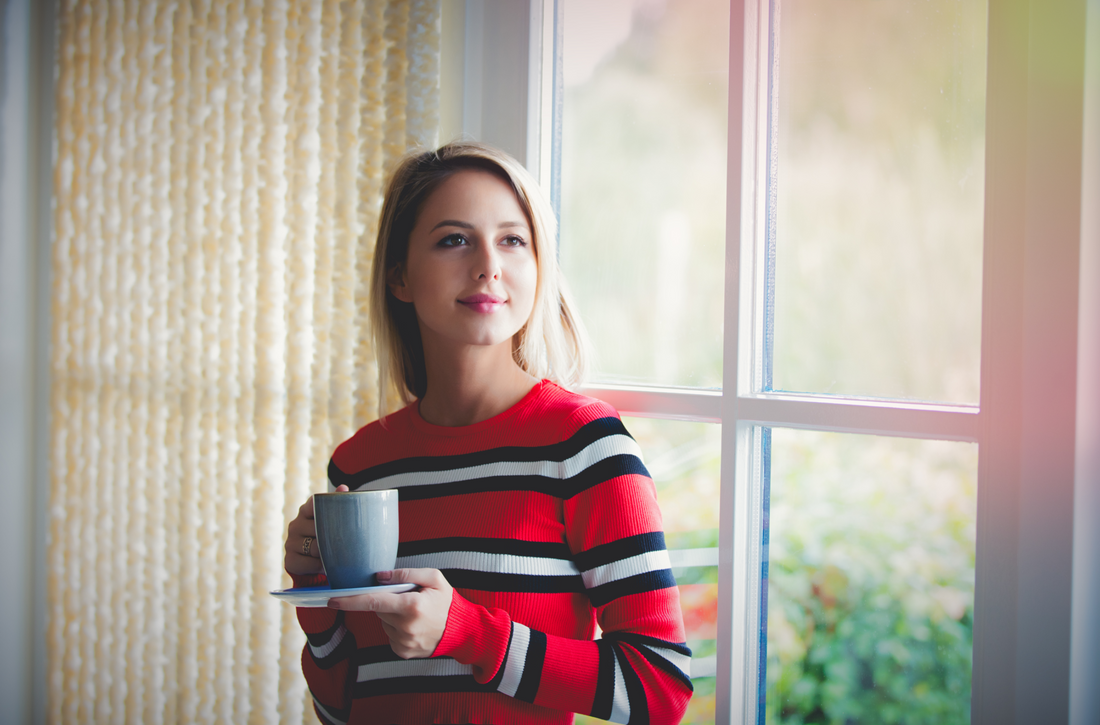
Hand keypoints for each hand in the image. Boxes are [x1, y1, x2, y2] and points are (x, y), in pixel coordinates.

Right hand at [284, 484, 348, 575]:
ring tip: (339, 557)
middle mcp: (295, 524)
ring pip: (315, 548)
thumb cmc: (329, 538)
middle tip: (347, 543)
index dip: (328, 511)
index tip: (340, 518)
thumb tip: (343, 488)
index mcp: (306, 510)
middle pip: (318, 529)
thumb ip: (338, 503)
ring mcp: (290, 542)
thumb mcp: (334, 520)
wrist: (317, 565)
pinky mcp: (289, 560)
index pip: (315, 504)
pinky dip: (320, 567)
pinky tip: (326, 567)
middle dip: (333, 538)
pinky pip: (308, 564)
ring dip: (328, 555)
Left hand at [328, 568, 452, 658]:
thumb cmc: (447, 601)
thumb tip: (379, 577)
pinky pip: (388, 635)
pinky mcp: (402, 652)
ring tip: (414, 614)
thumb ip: (406, 573)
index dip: (350, 600)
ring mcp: (403, 642)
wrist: (462, 631)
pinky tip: (413, 625)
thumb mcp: (434, 578)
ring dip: (391, 615)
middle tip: (407, 598)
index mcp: (412, 606)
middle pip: (378, 610)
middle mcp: (405, 626)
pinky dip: (396, 628)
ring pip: (383, 622)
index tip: (332, 599)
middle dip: (386, 602)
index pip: (373, 602)